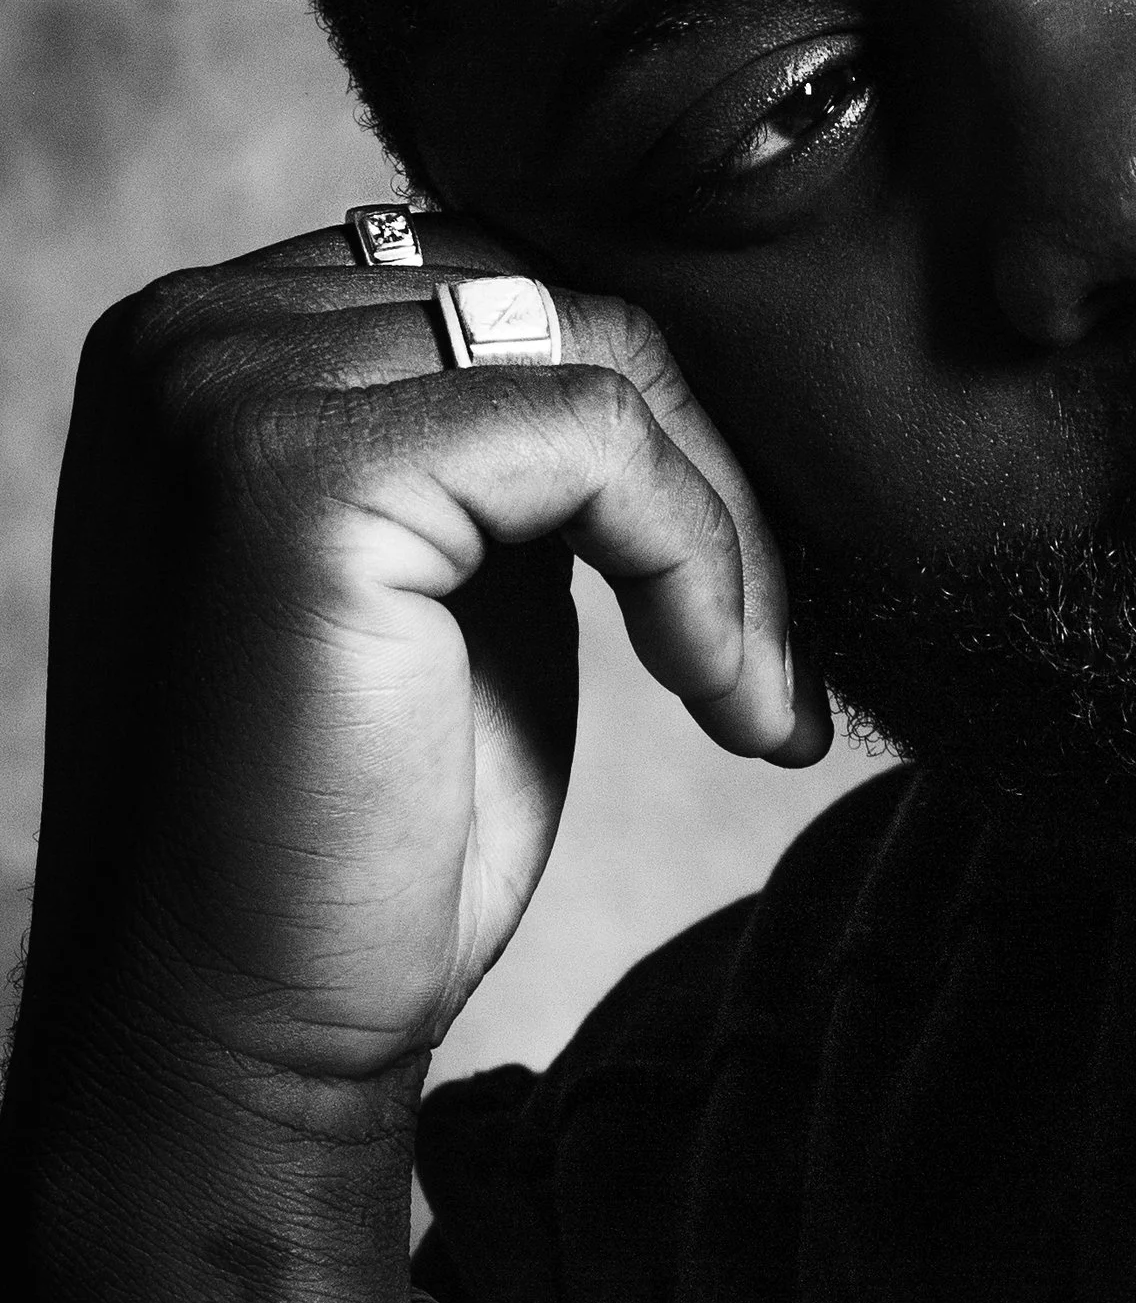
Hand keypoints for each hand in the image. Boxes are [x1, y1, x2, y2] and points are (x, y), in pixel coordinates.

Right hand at [12, 220, 827, 1302]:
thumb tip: (700, 354)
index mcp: (219, 339)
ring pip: (608, 364)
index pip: (515, 280)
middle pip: (569, 302)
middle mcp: (196, 329)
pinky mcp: (304, 469)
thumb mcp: (461, 579)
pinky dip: (702, 567)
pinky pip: (602, 441)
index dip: (665, 429)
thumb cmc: (362, 828)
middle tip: (772, 659)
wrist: (243, 1022)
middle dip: (715, 479)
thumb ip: (516, 440)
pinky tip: (723, 699)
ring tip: (754, 693)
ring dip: (728, 538)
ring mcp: (232, 387)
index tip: (742, 596)